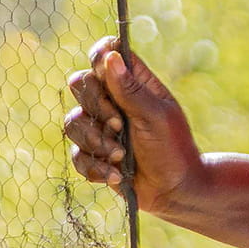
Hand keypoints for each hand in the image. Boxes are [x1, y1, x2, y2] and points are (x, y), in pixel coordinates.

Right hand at [64, 38, 204, 216]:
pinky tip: (117, 174)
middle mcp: (113, 101)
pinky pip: (77, 155)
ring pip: (73, 122)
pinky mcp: (93, 154)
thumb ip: (131, 90)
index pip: (106, 54)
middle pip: (80, 85)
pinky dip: (96, 167)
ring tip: (120, 156)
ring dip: (96, 141)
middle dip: (97, 107)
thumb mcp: (156, 117)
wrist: (175, 193)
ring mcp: (100, 127)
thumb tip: (110, 57)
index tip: (103, 71)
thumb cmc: (173, 150)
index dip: (99, 57)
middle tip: (119, 125)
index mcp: (133, 83)